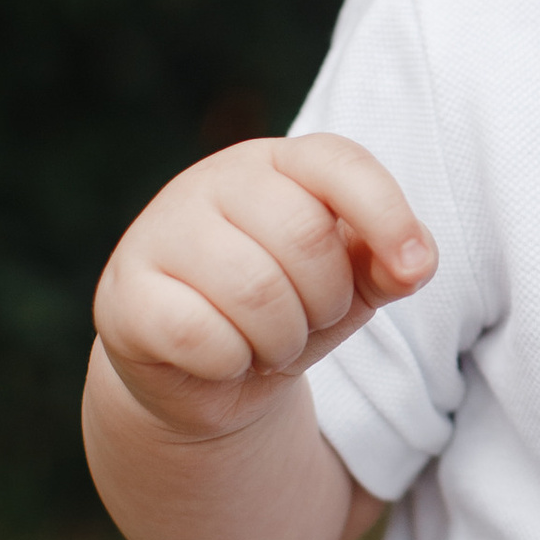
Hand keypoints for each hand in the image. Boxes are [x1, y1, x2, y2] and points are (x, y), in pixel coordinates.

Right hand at [92, 134, 433, 440]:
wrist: (203, 377)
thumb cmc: (287, 310)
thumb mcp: (349, 285)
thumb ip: (389, 263)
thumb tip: (415, 263)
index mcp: (274, 164)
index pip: (338, 162)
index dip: (386, 214)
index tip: (413, 270)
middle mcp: (210, 182)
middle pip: (304, 237)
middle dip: (324, 301)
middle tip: (304, 321)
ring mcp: (159, 233)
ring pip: (254, 290)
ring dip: (281, 340)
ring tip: (267, 343)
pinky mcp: (125, 295)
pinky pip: (200, 334)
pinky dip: (230, 363)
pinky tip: (222, 359)